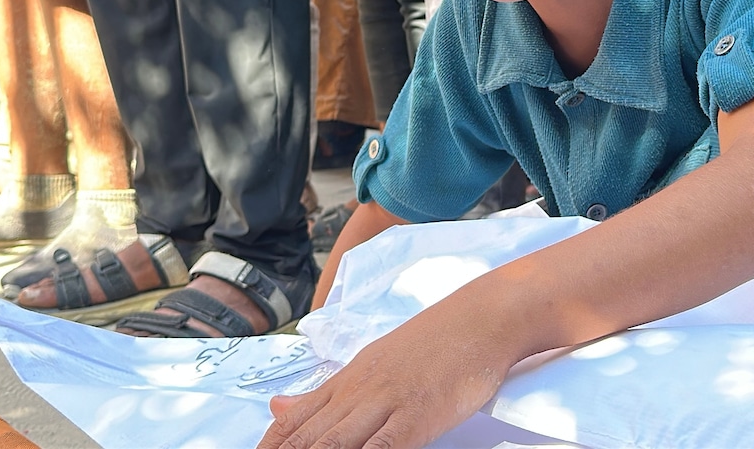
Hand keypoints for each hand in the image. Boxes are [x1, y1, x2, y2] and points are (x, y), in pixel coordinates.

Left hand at [257, 302, 514, 448]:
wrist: (482, 317)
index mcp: (347, 379)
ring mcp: (386, 403)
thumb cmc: (435, 342)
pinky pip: (382, 448)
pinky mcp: (416, 416)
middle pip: (308, 440)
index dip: (271, 447)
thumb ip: (327, 392)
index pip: (293, 422)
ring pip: (335, 444)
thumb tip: (275, 407)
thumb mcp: (373, 361)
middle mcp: (359, 391)